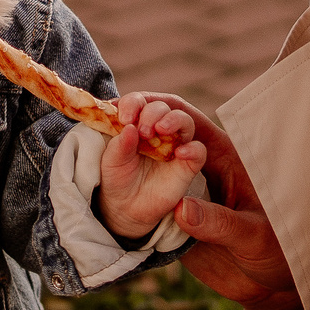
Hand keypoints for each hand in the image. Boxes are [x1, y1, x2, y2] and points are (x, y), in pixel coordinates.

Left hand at [99, 94, 208, 238]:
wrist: (126, 208)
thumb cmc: (117, 178)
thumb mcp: (111, 162)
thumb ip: (119, 145)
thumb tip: (129, 127)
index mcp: (136, 122)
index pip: (139, 101)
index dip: (133, 103)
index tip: (124, 117)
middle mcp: (157, 130)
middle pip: (162, 108)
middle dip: (152, 113)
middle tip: (142, 130)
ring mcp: (174, 145)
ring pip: (184, 121)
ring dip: (173, 120)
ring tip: (160, 130)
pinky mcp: (187, 164)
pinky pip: (198, 151)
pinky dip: (193, 148)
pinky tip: (180, 153)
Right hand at [117, 94, 307, 309]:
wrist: (266, 283)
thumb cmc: (274, 253)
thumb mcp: (252, 238)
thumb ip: (219, 223)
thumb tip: (181, 209)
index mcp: (225, 156)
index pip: (191, 121)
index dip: (166, 114)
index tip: (146, 122)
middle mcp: (198, 163)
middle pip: (162, 129)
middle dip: (138, 120)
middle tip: (119, 127)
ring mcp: (180, 184)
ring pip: (146, 153)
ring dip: (124, 143)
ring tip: (101, 139)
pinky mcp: (168, 209)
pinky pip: (141, 185)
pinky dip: (120, 173)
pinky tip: (99, 171)